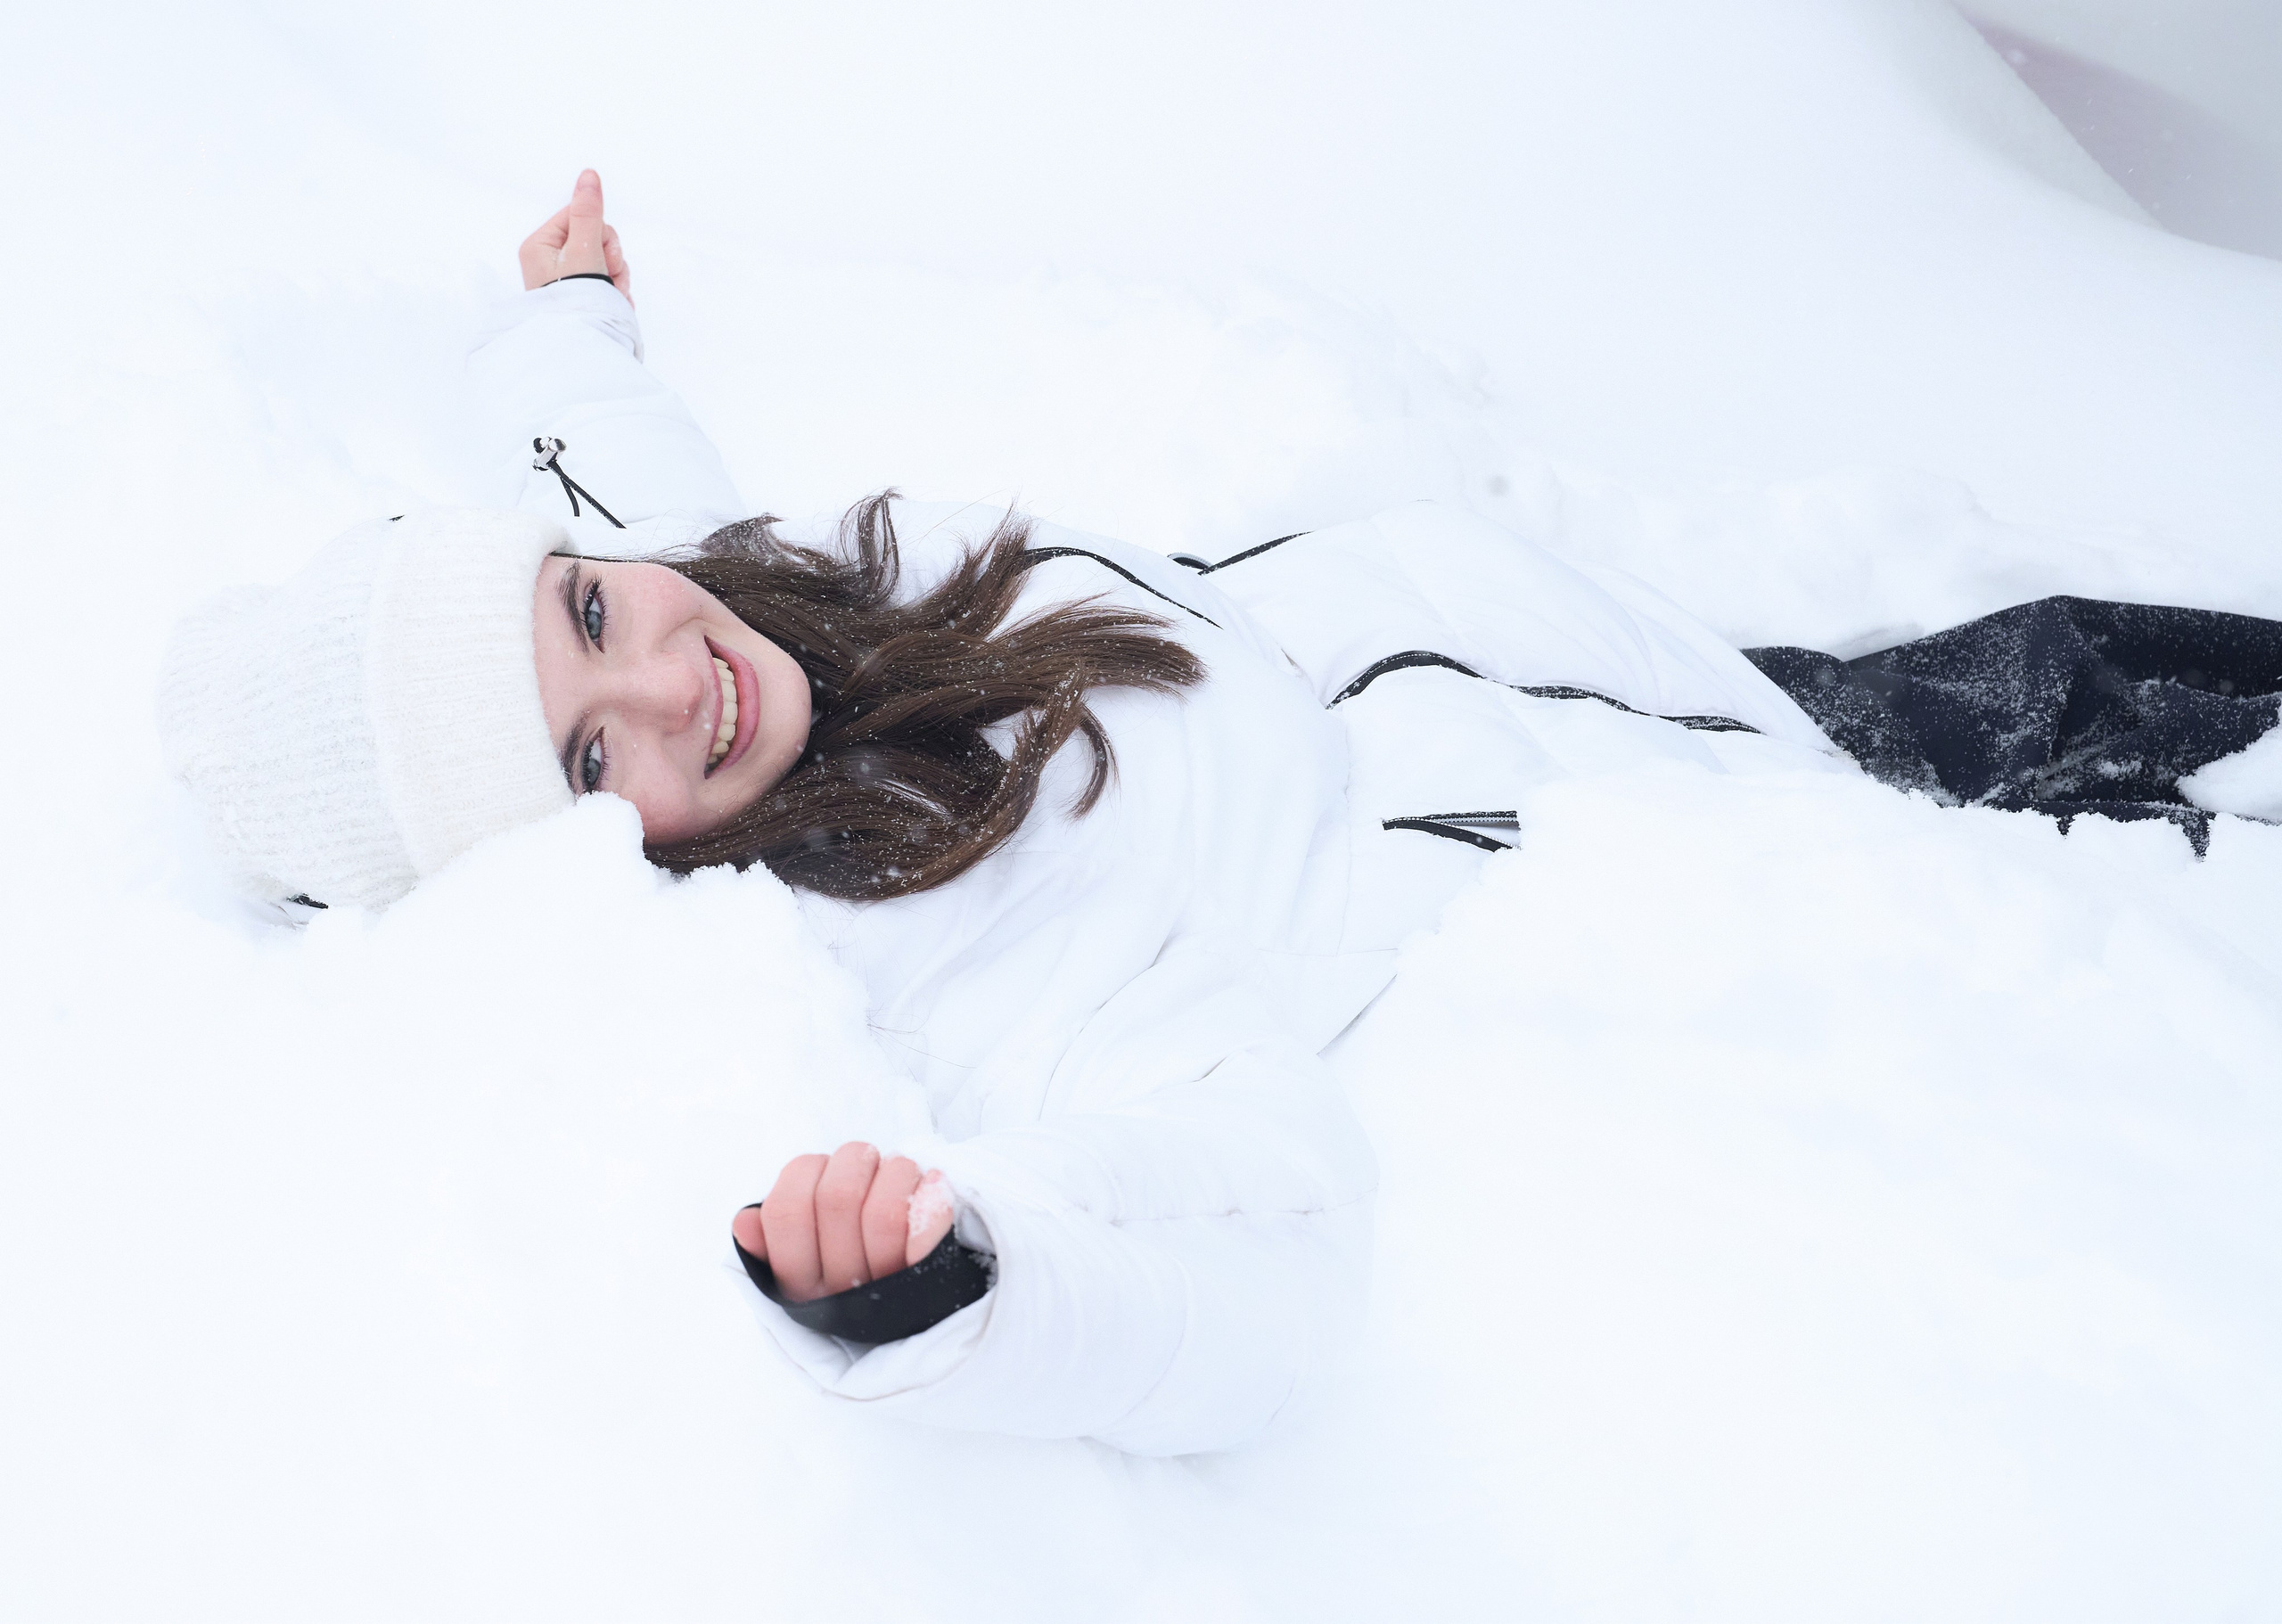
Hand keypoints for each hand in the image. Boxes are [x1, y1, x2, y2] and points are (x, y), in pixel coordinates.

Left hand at [519, 168, 631, 301]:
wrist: (583, 346)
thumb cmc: (577, 299)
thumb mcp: (585, 249)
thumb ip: (589, 213)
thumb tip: (588, 175)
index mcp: (539, 245)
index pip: (578, 216)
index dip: (599, 231)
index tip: (602, 253)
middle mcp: (548, 261)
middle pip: (594, 237)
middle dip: (611, 257)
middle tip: (609, 276)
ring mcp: (564, 280)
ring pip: (604, 259)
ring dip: (617, 275)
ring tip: (613, 294)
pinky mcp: (579, 296)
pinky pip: (604, 279)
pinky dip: (615, 289)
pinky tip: (614, 301)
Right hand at [732, 1143, 956, 1302]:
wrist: (919, 1311)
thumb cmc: (851, 1267)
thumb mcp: (799, 1260)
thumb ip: (769, 1238)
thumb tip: (745, 1220)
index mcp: (798, 1282)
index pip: (786, 1211)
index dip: (805, 1172)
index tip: (822, 1171)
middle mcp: (839, 1290)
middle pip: (837, 1197)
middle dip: (855, 1160)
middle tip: (867, 1164)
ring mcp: (886, 1288)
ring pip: (884, 1210)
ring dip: (896, 1172)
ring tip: (900, 1176)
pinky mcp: (932, 1282)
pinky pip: (928, 1242)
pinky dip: (934, 1203)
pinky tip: (934, 1184)